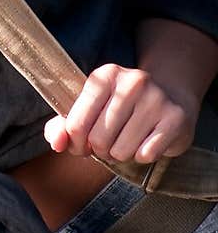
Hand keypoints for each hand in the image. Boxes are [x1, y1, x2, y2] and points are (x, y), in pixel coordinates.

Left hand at [43, 63, 197, 163]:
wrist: (173, 96)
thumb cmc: (123, 107)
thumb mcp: (91, 107)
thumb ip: (64, 125)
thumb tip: (56, 143)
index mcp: (104, 76)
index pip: (76, 124)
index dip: (76, 143)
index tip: (84, 144)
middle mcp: (131, 82)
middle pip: (99, 140)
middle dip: (102, 150)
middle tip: (111, 142)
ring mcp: (156, 99)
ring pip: (122, 151)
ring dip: (123, 154)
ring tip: (130, 140)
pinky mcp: (175, 118)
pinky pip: (146, 154)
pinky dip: (143, 156)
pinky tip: (148, 141)